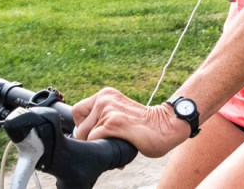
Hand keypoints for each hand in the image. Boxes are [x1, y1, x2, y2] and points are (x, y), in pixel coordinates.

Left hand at [72, 87, 188, 157]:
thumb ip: (102, 118)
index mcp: (106, 94)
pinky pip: (94, 140)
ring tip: (116, 144)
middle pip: (80, 126)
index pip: (77, 111)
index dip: (83, 126)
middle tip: (107, 143)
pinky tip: (119, 147)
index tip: (97, 133)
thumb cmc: (144, 124)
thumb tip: (84, 137)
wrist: (167, 125)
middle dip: (90, 140)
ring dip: (99, 145)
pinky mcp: (113, 123)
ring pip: (87, 135)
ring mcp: (108, 109)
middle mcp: (105, 99)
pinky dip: (104, 148)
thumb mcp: (119, 112)